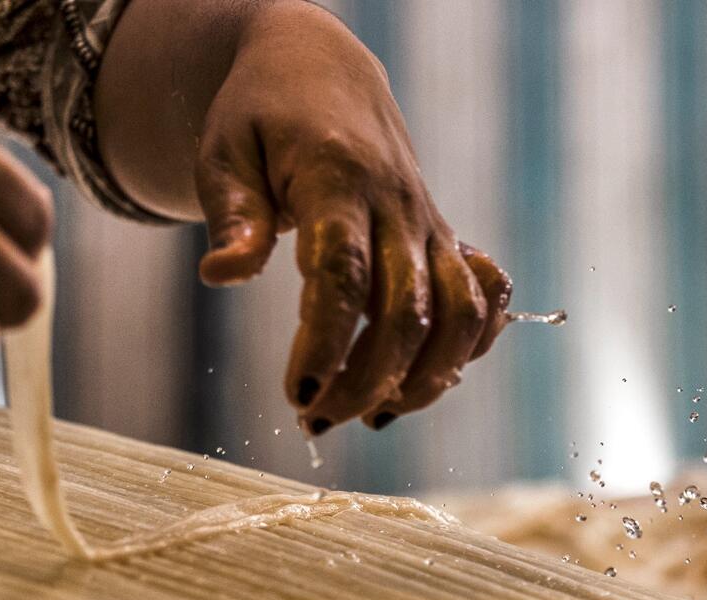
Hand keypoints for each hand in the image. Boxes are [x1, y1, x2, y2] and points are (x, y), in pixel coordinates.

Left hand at [98, 0, 510, 432]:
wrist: (321, 71)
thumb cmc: (260, 116)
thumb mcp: (224, 154)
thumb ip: (232, 217)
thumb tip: (223, 277)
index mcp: (337, 178)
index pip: (343, 275)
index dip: (327, 344)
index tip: (298, 396)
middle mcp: (397, 204)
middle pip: (406, 311)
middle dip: (365, 383)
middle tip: (314, 421)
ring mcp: (429, 222)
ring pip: (460, 314)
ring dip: (425, 380)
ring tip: (373, 415)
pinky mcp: (444, 237)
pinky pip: (483, 297)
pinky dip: (470, 346)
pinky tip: (424, 380)